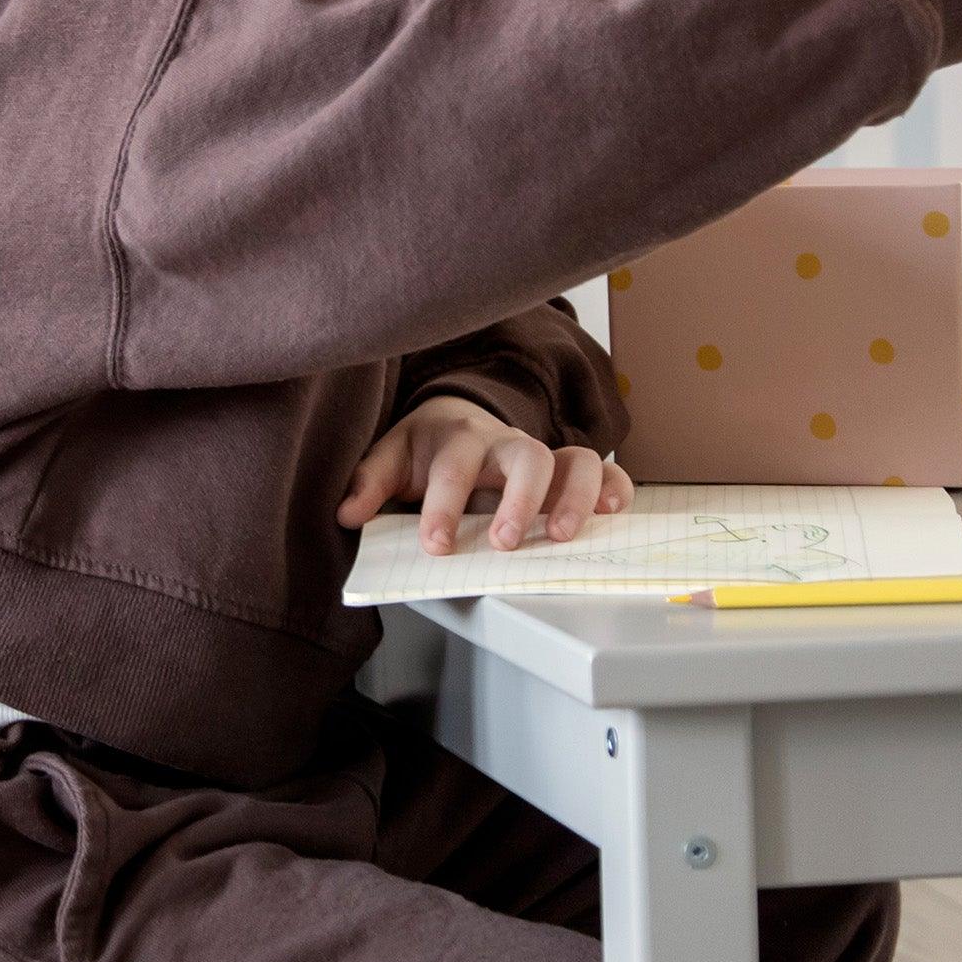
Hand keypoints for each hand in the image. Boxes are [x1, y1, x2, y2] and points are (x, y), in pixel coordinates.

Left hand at [336, 395, 634, 555]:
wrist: (457, 418)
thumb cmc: (425, 447)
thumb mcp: (391, 458)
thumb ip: (369, 483)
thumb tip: (346, 513)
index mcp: (458, 439)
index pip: (454, 467)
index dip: (445, 504)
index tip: (437, 544)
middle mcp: (506, 443)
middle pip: (526, 456)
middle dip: (519, 499)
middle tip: (504, 543)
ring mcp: (541, 456)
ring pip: (574, 460)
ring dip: (574, 497)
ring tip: (561, 536)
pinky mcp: (567, 470)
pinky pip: (603, 470)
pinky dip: (614, 488)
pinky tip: (614, 511)